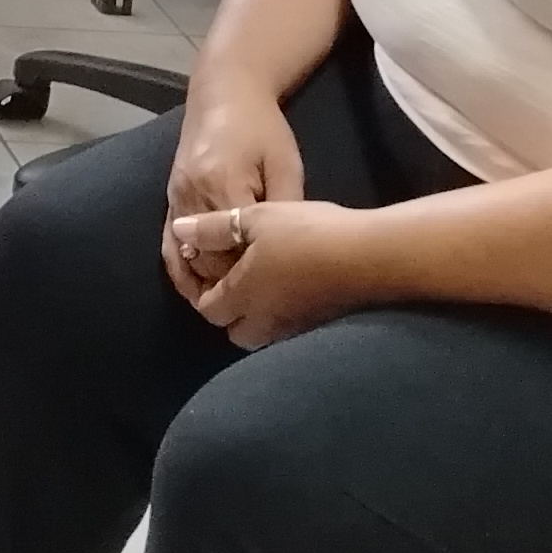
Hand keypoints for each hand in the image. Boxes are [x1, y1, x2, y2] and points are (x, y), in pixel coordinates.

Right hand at [161, 77, 303, 307]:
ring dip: (203, 283)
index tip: (273, 300)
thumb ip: (284, 208)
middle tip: (255, 314)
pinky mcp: (170, 195)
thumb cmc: (263, 127)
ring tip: (224, 309)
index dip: (251, 278)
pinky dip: (180, 266)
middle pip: (207, 258)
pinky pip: (168, 241)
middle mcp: (192, 195)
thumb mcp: (285, 165)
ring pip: (185, 255)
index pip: (234, 249)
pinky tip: (194, 288)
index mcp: (223, 185)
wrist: (224, 92)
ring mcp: (176, 196)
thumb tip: (286, 252)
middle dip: (229, 287)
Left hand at [168, 198, 378, 347]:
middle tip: (235, 279)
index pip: (208, 309)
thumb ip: (213, 228)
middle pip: (235, 331)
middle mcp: (266, 321)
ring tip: (263, 280)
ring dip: (257, 315)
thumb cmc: (306, 233)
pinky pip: (289, 329)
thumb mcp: (254, 218)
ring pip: (264, 334)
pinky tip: (292, 285)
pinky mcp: (320, 326)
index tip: (207, 267)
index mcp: (243, 297)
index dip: (202, 290)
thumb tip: (179, 231)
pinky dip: (282, 313)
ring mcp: (295, 328)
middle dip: (229, 312)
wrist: (371, 256)